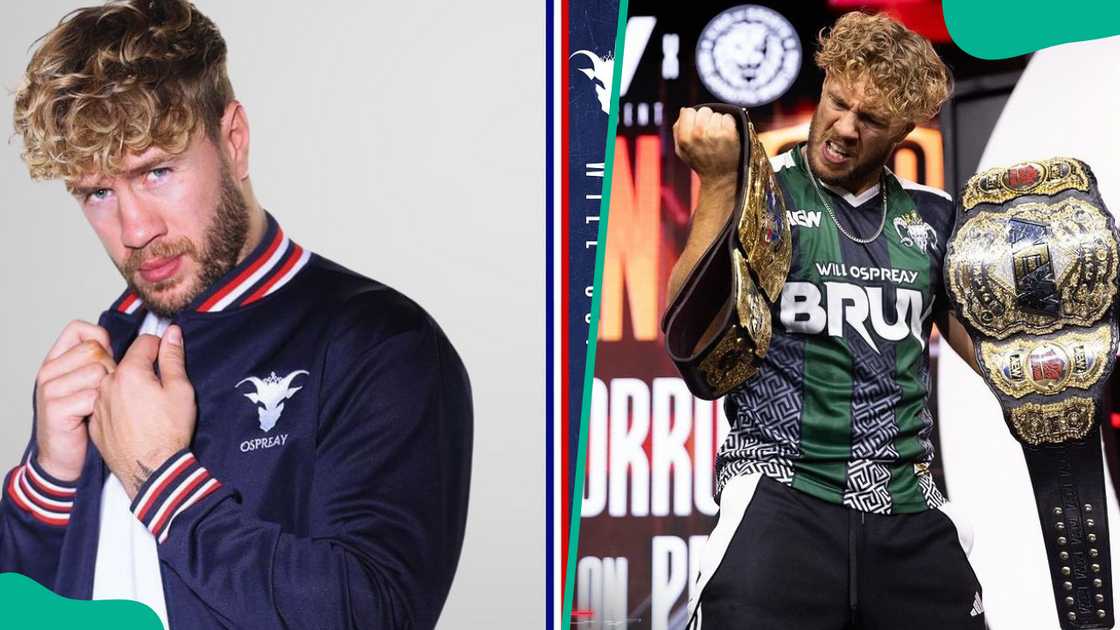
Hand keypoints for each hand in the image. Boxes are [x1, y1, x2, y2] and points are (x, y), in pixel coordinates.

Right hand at [34, 320, 115, 481]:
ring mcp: (49, 389)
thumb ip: (101, 359)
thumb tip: (134, 339)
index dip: (100, 338)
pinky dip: (101, 408)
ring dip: (108, 390)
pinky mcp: (56, 408)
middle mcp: (49, 370)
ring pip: (97, 372)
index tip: (109, 356)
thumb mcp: (89, 383)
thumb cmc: (85, 418)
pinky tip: (93, 417)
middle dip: (110, 369)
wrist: (66, 457)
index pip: (79, 329)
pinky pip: (94, 396)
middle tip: (103, 392)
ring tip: (98, 406)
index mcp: (56, 360)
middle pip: (94, 350)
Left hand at [90, 326, 195, 499]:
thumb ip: (172, 357)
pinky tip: (135, 420)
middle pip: (127, 363)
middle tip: (161, 388)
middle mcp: (107, 385)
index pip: (144, 342)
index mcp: (129, 372)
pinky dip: (119, 406)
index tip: (169, 359)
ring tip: (148, 407)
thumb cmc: (169, 432)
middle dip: (144, 368)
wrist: (152, 471)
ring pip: (115, 383)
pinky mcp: (95, 423)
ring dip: (129, 387)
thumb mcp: (180, 390)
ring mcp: (98, 405)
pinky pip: (107, 404)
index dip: (161, 347)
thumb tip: (171, 333)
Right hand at [673, 106, 740, 183]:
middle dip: (706, 118)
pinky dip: (728, 124)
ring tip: (717, 136)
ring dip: (718, 122)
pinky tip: (726, 135)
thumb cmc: (699, 162)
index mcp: (684, 138)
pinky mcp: (729, 135)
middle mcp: (698, 134)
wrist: (719, 177)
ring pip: (717, 114)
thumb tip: (683, 110)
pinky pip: (728, 118)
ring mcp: (714, 134)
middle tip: (709, 132)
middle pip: (704, 110)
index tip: (697, 126)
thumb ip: (678, 129)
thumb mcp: (681, 150)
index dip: (693, 118)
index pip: (688, 111)